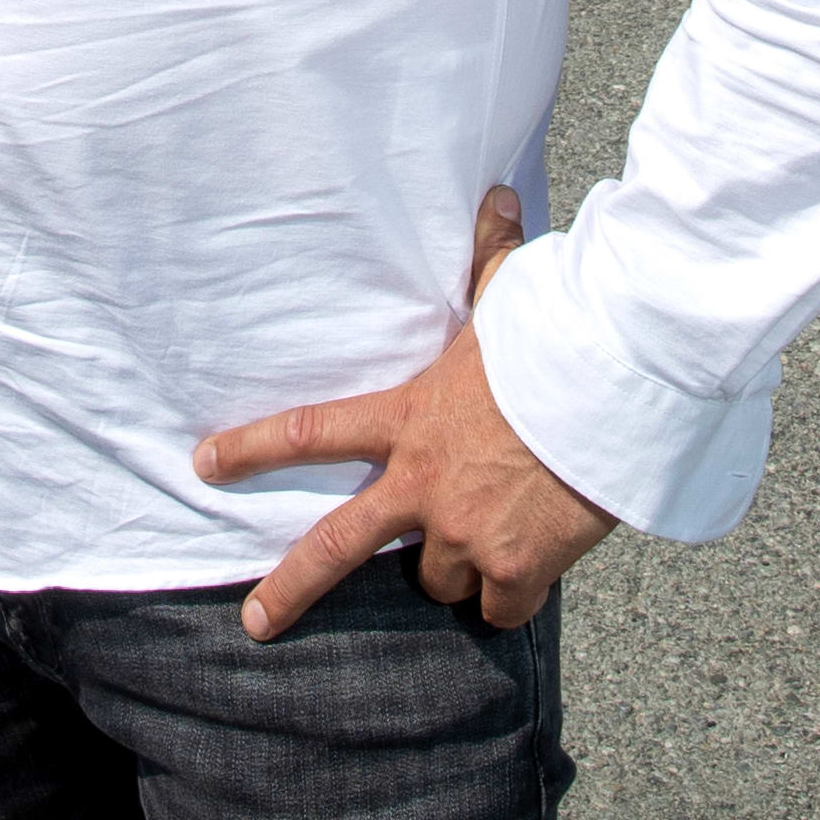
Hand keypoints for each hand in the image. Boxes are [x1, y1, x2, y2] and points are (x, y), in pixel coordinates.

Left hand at [190, 187, 614, 637]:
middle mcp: (423, 484)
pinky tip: (530, 572)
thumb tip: (497, 196)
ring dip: (455, 568)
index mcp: (408, 419)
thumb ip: (490, 263)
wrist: (613, 394)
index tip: (206, 464)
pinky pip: (498, 608)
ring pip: (436, 579)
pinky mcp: (513, 569)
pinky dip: (510, 598)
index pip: (311, 431)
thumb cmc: (558, 343)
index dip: (254, 449)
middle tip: (256, 623)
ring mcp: (464, 532)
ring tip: (490, 534)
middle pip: (336, 548)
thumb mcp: (509, 306)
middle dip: (290, 589)